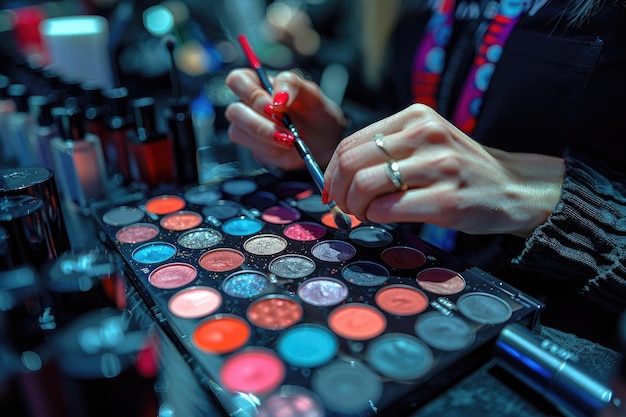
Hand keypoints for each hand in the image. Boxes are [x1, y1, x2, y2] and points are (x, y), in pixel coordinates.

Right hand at [224, 68, 347, 169]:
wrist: (325, 138)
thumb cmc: (315, 110)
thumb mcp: (310, 91)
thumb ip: (291, 85)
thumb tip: (278, 98)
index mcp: (257, 83)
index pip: (237, 80)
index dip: (251, 94)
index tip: (277, 106)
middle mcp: (247, 105)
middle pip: (234, 111)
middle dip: (260, 122)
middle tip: (285, 127)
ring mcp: (248, 128)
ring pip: (237, 132)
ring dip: (266, 137)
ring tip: (291, 139)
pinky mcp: (255, 148)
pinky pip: (253, 150)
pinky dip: (272, 150)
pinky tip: (288, 147)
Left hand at [324, 104, 564, 237]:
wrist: (511, 186)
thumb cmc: (460, 168)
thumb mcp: (425, 142)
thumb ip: (385, 150)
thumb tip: (336, 175)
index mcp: (415, 116)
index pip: (350, 141)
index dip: (331, 170)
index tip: (332, 188)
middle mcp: (425, 134)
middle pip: (351, 162)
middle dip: (337, 190)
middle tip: (343, 205)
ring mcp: (437, 165)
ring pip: (365, 185)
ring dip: (354, 206)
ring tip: (364, 212)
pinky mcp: (446, 198)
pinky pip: (388, 209)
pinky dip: (375, 217)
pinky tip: (382, 217)